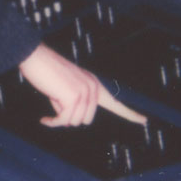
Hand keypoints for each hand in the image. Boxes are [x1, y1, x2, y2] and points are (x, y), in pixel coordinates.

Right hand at [18, 43, 146, 128]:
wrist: (36, 58)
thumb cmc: (47, 73)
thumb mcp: (65, 88)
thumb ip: (75, 102)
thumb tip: (72, 120)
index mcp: (95, 85)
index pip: (116, 104)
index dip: (130, 114)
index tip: (144, 121)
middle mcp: (93, 89)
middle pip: (84, 120)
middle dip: (67, 115)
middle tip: (56, 98)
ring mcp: (85, 92)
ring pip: (73, 121)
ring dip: (58, 116)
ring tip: (52, 96)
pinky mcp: (74, 97)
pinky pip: (63, 120)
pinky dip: (52, 122)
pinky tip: (44, 119)